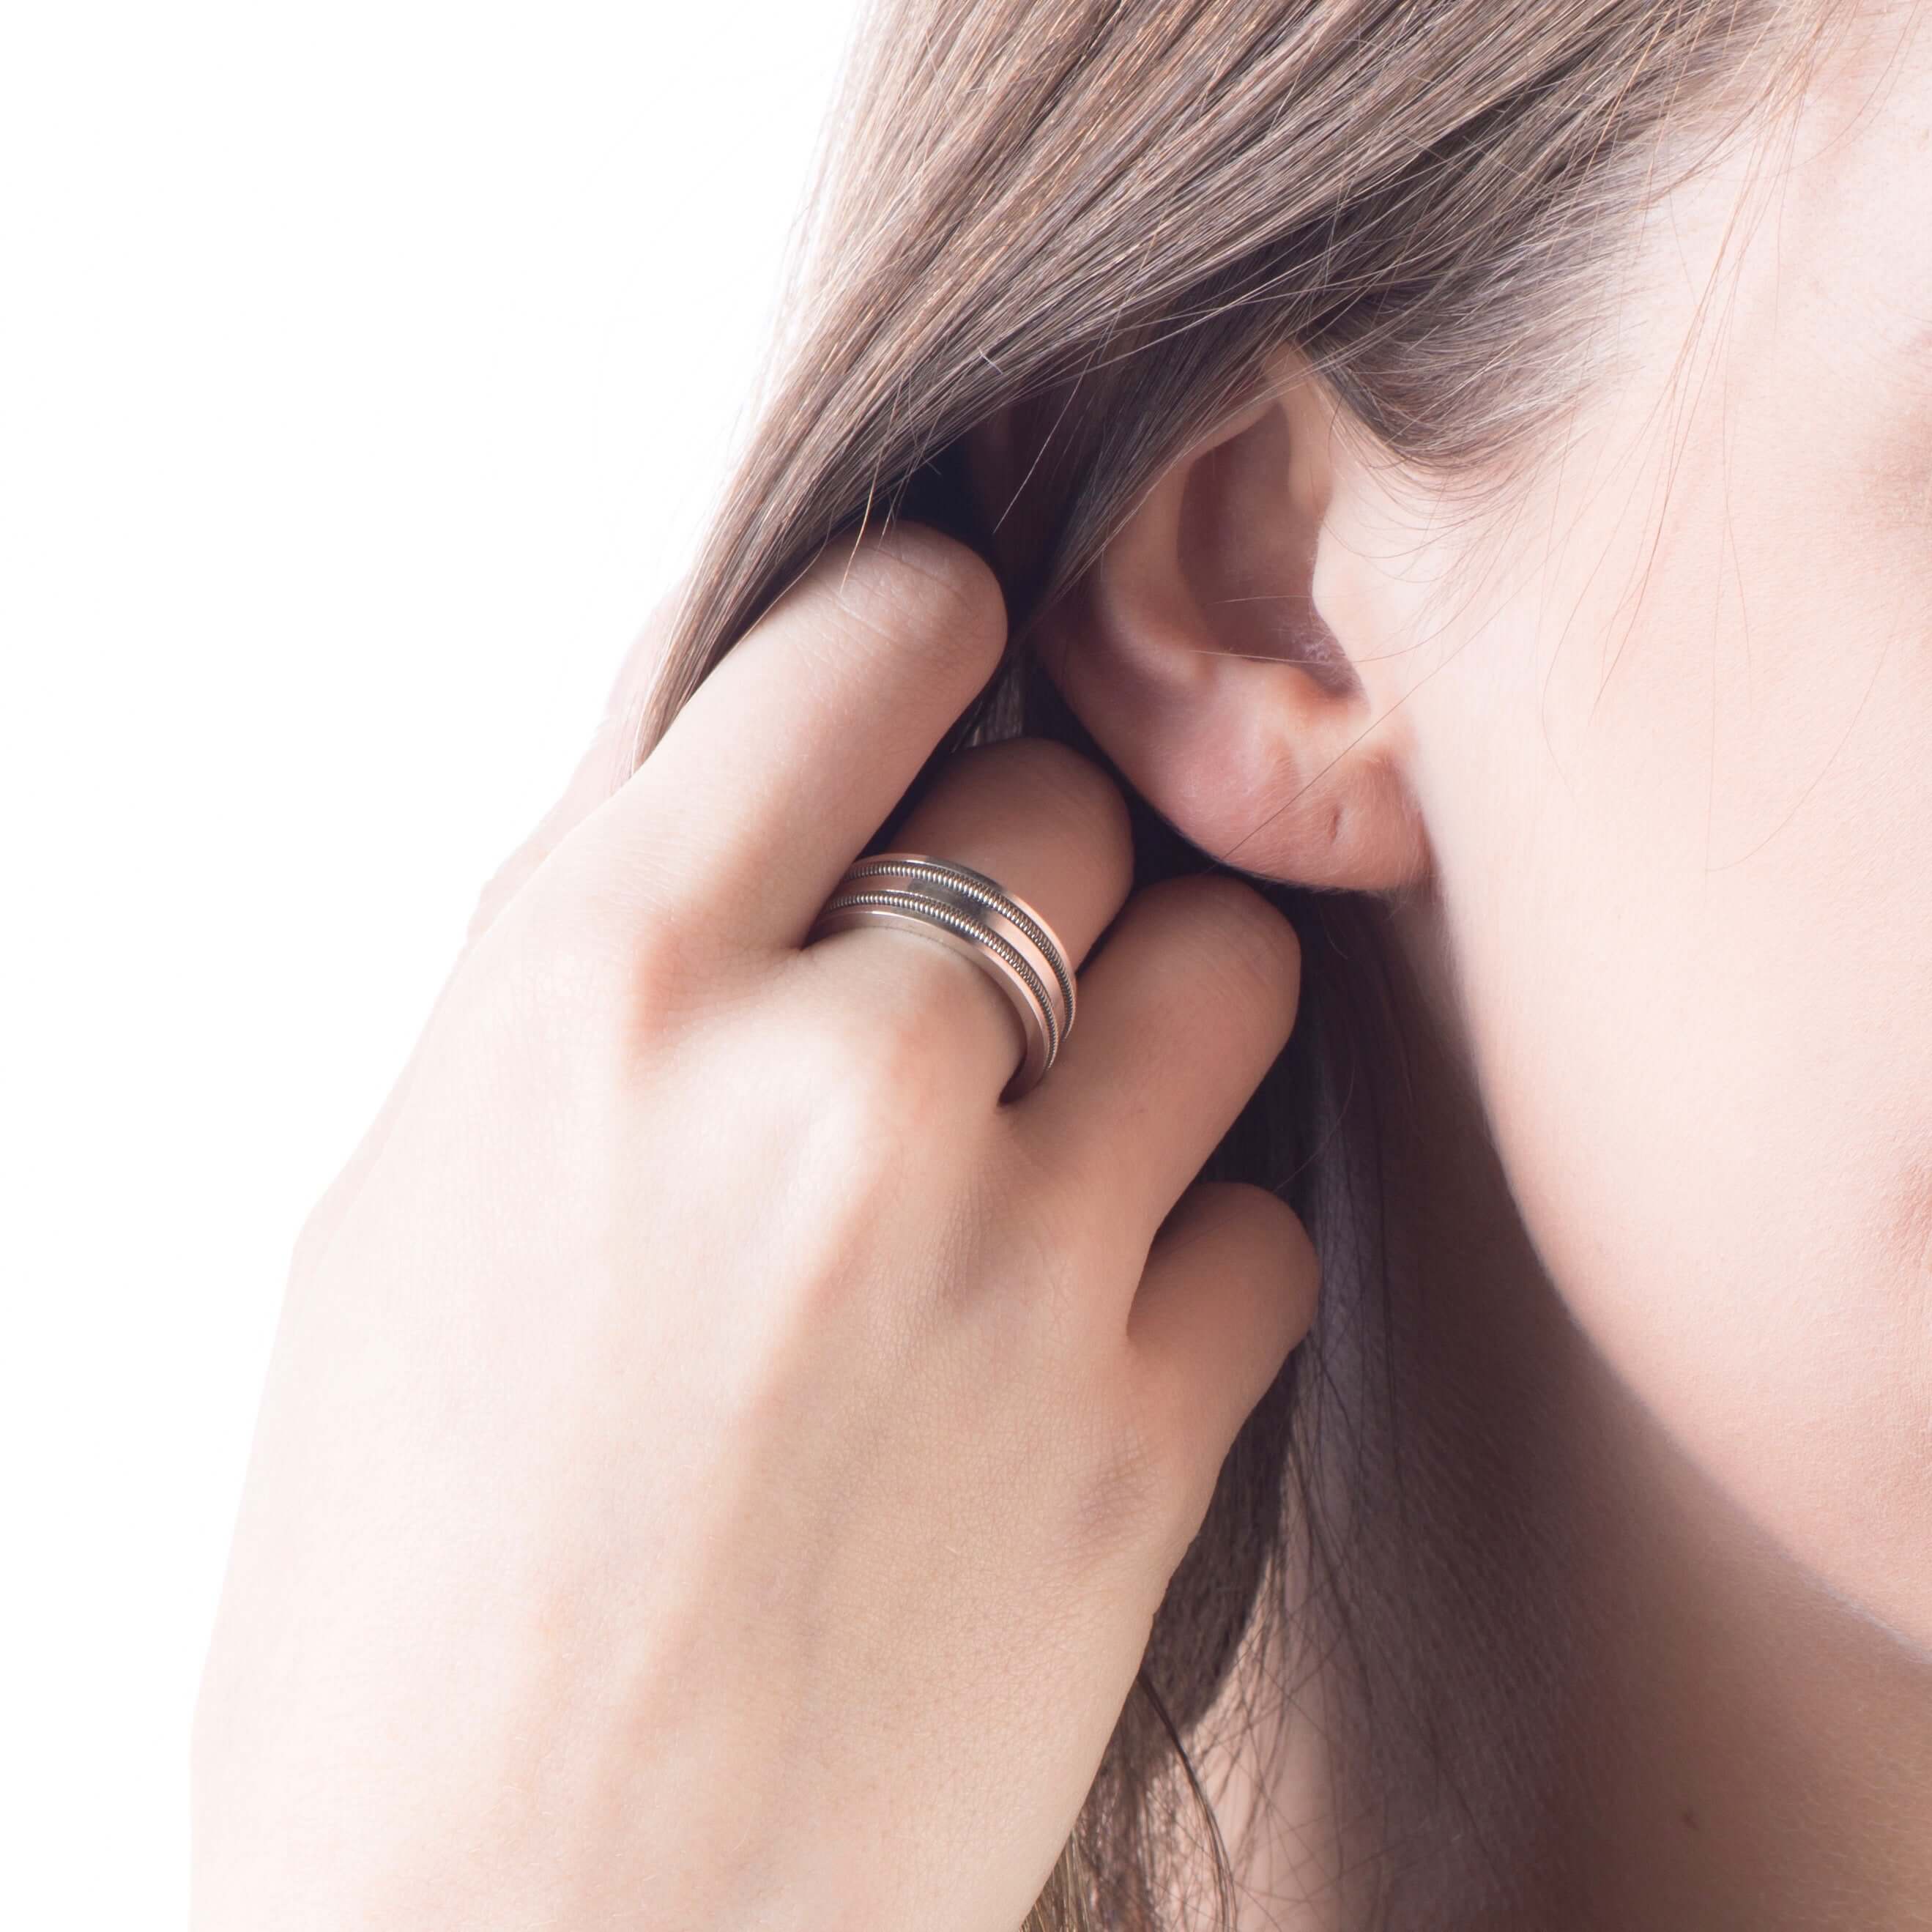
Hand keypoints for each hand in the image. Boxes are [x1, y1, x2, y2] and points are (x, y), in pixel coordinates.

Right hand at [190, 525, 1317, 1931]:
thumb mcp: (411, 1197)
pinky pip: (1267, 1219)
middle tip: (972, 964)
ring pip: (1225, 967)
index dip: (923, 630)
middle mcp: (835, 1082)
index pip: (864, 640)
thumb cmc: (413, 1580)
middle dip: (1031, 855)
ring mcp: (1021, 1253)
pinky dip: (1198, 1246)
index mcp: (604, 986)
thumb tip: (731, 745)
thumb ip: (597, 944)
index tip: (945, 663)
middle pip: (1072, 802)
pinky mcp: (1149, 1432)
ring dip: (1159, 1008)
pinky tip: (1082, 1323)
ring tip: (1063, 1117)